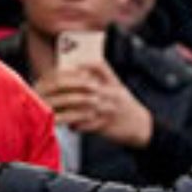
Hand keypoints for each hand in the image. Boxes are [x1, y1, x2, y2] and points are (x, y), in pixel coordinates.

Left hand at [39, 63, 153, 148]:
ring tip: (53, 108)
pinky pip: (83, 125)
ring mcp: (105, 111)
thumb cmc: (126, 105)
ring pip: (80, 108)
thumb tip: (79, 66)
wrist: (141, 126)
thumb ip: (103, 73)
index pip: (98, 67)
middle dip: (65, 87)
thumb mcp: (118, 85)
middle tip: (50, 88)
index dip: (81, 65)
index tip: (65, 67)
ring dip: (65, 109)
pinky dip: (73, 125)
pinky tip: (66, 123)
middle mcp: (109, 95)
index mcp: (113, 83)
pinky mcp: (103, 126)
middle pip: (83, 86)